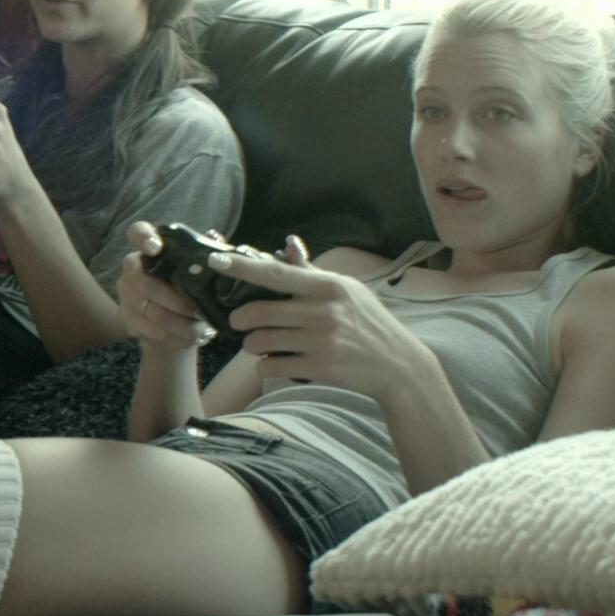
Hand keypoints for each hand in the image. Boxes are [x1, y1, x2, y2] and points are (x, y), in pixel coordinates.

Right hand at [117, 220, 213, 352]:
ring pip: (149, 311)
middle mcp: (132, 267)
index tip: (156, 248)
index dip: (144, 238)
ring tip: (199, 330)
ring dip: (178, 324)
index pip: (138, 232)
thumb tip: (214, 238)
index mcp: (151, 247)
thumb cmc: (193, 290)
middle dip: (175, 301)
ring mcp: (125, 293)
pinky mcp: (126, 317)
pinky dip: (171, 338)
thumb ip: (207, 255)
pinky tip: (186, 338)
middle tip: (198, 312)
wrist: (178, 324)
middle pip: (144, 282)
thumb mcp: (204, 271)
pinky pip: (148, 330)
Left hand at [214, 240, 439, 398]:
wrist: (398, 366)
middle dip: (240, 320)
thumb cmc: (367, 322)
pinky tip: (274, 363)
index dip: (243, 267)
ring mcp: (322, 342)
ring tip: (260, 344)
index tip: (217, 260)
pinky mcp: (320, 369)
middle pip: (258, 313)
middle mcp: (324, 312)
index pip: (276, 274)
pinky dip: (264, 367)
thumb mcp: (347, 291)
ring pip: (259, 342)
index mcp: (328, 287)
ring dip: (251, 345)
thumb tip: (288, 246)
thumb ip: (311, 273)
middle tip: (240, 322)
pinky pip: (270, 368)